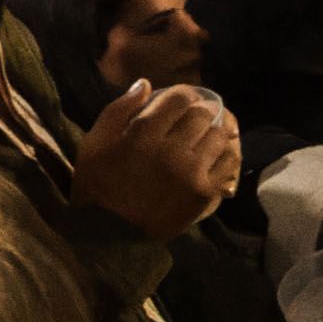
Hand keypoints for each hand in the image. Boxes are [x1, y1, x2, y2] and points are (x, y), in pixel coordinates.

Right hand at [71, 77, 240, 240]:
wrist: (109, 237)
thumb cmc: (97, 188)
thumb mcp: (93, 145)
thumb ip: (118, 110)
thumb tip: (145, 84)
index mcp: (142, 135)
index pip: (179, 98)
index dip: (183, 94)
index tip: (181, 101)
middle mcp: (171, 150)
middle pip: (203, 114)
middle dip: (199, 112)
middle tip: (194, 119)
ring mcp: (191, 172)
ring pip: (219, 135)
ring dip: (214, 131)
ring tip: (205, 136)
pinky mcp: (204, 192)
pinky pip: (229, 162)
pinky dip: (226, 154)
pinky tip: (215, 154)